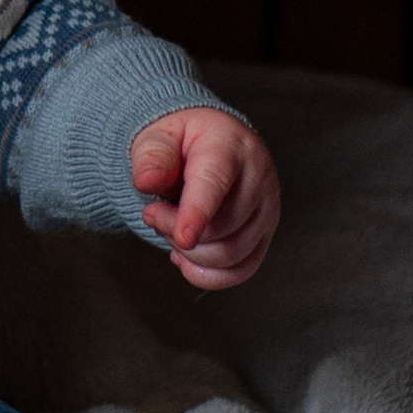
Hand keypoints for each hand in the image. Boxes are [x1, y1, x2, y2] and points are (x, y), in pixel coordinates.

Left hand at [130, 109, 278, 290]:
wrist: (206, 144)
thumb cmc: (182, 142)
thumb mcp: (158, 137)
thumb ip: (151, 157)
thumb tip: (146, 181)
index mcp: (228, 145)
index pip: (215, 184)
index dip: (197, 214)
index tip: (184, 239)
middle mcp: (258, 176)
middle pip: (222, 227)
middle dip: (176, 231)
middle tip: (153, 214)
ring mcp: (267, 208)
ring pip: (231, 255)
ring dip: (191, 254)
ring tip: (170, 229)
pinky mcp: (266, 234)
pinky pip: (241, 270)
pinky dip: (209, 274)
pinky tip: (187, 257)